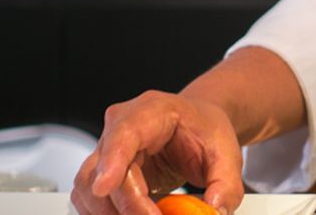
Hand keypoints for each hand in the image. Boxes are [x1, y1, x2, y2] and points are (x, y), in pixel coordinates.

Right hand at [71, 90, 244, 214]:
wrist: (197, 125)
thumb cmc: (204, 129)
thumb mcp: (227, 152)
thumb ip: (226, 184)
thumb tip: (215, 211)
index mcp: (151, 111)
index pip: (123, 134)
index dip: (112, 161)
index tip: (105, 187)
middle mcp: (120, 127)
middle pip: (102, 171)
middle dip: (126, 206)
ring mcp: (106, 151)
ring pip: (88, 190)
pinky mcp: (103, 174)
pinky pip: (92, 201)